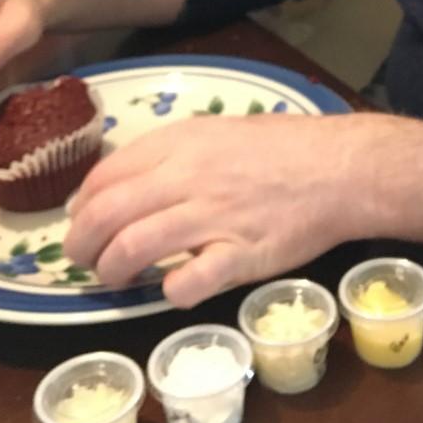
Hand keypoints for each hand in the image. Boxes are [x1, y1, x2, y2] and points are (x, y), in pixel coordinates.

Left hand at [64, 113, 372, 307]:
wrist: (340, 168)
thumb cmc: (283, 147)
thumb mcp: (219, 131)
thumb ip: (175, 152)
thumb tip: (128, 179)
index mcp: (181, 143)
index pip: (105, 176)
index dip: (82, 206)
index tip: (83, 223)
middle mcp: (188, 177)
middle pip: (106, 214)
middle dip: (82, 245)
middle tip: (86, 261)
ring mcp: (213, 216)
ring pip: (133, 247)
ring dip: (112, 271)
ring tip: (117, 280)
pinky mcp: (240, 254)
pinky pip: (189, 281)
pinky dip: (170, 291)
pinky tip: (173, 289)